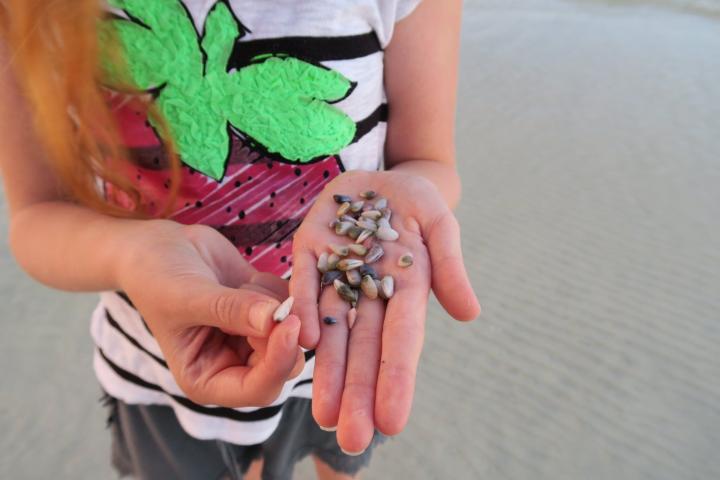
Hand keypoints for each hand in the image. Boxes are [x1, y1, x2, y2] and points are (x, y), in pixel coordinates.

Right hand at [117, 221, 304, 406]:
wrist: (159, 245)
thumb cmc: (157, 277)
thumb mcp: (186, 295)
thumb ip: (230, 310)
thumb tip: (272, 320)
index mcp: (208, 379)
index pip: (258, 389)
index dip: (278, 362)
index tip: (289, 324)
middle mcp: (234, 365)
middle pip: (285, 365)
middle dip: (281, 331)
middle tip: (264, 297)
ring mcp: (252, 339)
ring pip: (294, 335)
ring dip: (277, 305)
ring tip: (241, 285)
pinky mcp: (266, 313)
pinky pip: (295, 308)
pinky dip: (280, 290)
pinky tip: (249, 278)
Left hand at [290, 170, 479, 452]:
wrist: (380, 176)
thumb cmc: (417, 201)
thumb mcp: (440, 223)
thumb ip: (450, 265)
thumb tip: (470, 314)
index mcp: (406, 289)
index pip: (402, 341)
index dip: (397, 379)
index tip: (394, 422)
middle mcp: (369, 293)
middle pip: (363, 348)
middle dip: (359, 392)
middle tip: (352, 439)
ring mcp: (336, 276)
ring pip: (330, 330)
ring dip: (327, 372)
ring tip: (324, 416)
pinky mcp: (309, 253)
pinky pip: (302, 284)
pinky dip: (298, 312)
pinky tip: (296, 344)